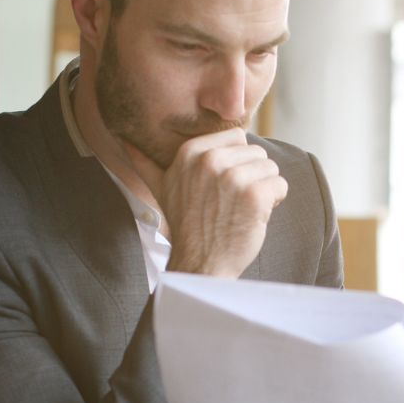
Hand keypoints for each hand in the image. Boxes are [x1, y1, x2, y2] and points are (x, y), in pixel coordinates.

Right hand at [123, 128, 287, 278]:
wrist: (200, 265)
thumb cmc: (186, 227)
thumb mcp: (161, 189)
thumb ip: (145, 163)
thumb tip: (123, 141)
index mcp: (191, 152)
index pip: (237, 137)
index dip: (238, 163)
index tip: (224, 188)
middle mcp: (210, 161)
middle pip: (257, 153)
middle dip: (253, 177)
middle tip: (233, 203)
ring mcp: (233, 178)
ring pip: (271, 169)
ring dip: (265, 190)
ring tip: (243, 210)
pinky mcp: (254, 196)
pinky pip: (281, 186)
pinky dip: (275, 203)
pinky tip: (254, 218)